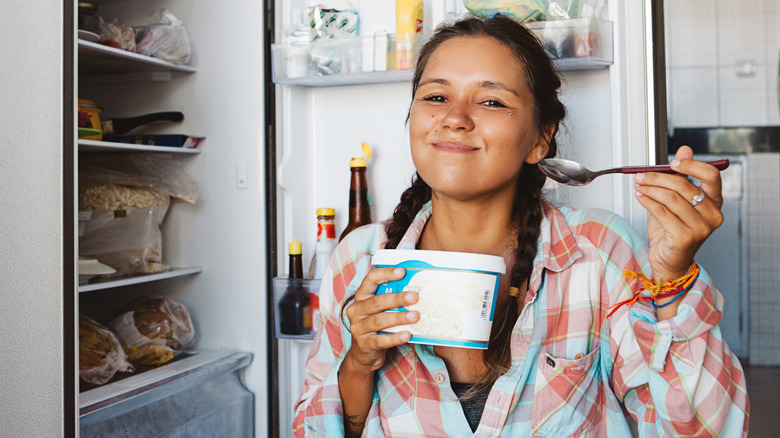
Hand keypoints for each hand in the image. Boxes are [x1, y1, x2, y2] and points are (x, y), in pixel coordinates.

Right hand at [343, 267, 418, 374]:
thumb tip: (418, 289)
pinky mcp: (364, 344)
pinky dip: (395, 337)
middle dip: (396, 298)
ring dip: (399, 317)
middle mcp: (356, 310)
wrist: (363, 354)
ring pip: (379, 320)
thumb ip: (391, 300)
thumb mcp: (380, 310)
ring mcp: (358, 328)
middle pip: (377, 301)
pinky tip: (407, 334)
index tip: (402, 272)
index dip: (386, 274)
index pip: (371, 279)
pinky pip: (380, 340)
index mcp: (361, 297)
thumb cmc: (376, 326)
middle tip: (414, 297)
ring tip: (415, 316)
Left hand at [633, 146, 723, 281]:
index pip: (711, 176)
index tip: (672, 162)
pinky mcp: (685, 238)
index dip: (691, 165)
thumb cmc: (673, 230)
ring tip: (638, 185)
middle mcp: (713, 215)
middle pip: (685, 186)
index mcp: (715, 202)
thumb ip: (682, 176)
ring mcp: (701, 228)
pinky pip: (662, 212)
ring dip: (650, 188)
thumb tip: (685, 149)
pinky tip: (640, 197)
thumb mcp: (677, 200)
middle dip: (658, 177)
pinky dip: (647, 201)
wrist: (669, 260)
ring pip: (671, 198)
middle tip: (641, 175)